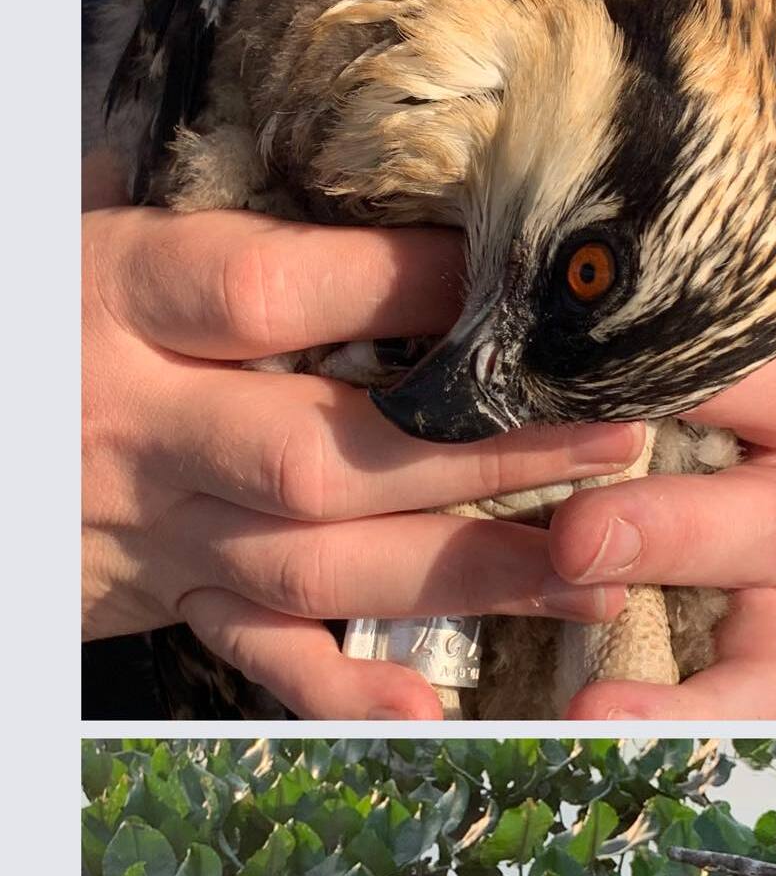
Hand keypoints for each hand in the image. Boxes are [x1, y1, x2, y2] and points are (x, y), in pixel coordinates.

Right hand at [83, 179, 635, 718]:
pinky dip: (342, 687)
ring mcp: (158, 526)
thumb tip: (362, 164)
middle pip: (330, 448)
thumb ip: (214, 229)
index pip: (278, 289)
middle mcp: (145, 422)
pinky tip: (432, 711)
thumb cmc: (40, 313)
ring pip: (322, 562)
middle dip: (484, 454)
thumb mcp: (92, 235)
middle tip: (617, 441)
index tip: (530, 287)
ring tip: (592, 577)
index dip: (409, 288)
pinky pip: (256, 652)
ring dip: (467, 576)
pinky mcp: (163, 598)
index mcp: (123, 297)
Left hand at [549, 338, 775, 718]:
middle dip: (675, 534)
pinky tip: (595, 746)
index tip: (578, 346)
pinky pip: (740, 727)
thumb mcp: (751, 381)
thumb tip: (499, 280)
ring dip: (686, 691)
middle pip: (770, 522)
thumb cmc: (761, 449)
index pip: (762, 371)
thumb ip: (667, 350)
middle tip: (577, 537)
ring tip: (596, 706)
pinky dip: (673, 740)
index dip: (683, 364)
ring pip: (771, 662)